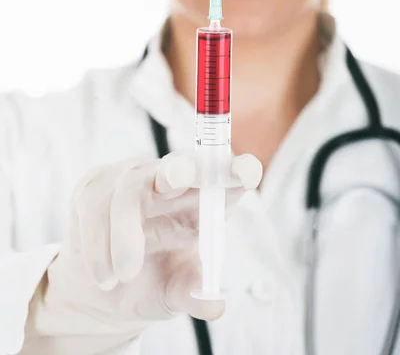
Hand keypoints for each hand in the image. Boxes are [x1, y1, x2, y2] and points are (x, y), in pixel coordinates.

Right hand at [45, 151, 261, 337]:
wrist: (101, 290)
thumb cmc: (152, 282)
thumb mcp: (175, 293)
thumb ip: (194, 295)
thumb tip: (216, 305)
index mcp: (202, 202)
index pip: (223, 180)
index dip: (236, 172)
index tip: (250, 171)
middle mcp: (171, 181)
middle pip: (180, 163)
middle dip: (182, 167)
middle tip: (181, 177)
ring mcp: (133, 177)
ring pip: (129, 189)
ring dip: (124, 233)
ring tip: (123, 275)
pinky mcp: (97, 182)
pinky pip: (96, 203)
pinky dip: (98, 242)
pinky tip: (104, 273)